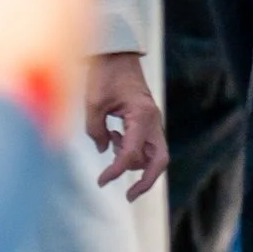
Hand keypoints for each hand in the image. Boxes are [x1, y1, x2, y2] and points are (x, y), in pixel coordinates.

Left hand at [85, 52, 167, 198]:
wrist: (117, 54)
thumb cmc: (105, 74)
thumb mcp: (93, 103)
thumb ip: (96, 131)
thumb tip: (103, 150)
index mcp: (142, 116)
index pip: (131, 154)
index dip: (116, 171)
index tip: (101, 181)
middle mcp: (153, 120)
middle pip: (159, 161)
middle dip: (146, 182)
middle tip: (129, 196)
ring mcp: (153, 121)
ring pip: (152, 155)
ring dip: (132, 159)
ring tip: (111, 141)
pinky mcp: (148, 120)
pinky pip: (146, 145)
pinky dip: (131, 150)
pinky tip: (113, 137)